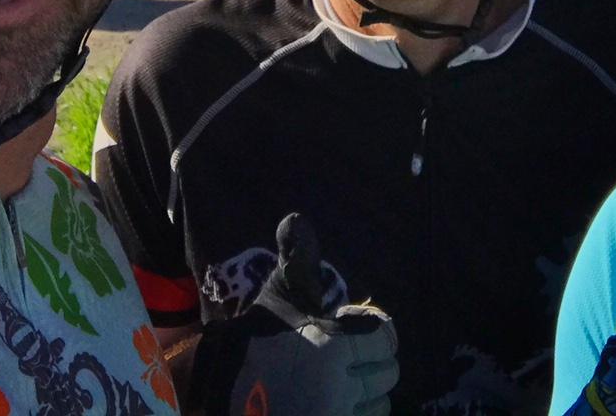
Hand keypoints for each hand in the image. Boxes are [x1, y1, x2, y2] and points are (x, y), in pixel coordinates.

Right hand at [191, 214, 398, 415]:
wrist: (226, 383)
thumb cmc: (260, 333)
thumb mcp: (280, 290)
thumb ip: (298, 256)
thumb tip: (295, 219)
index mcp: (334, 346)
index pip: (387, 338)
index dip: (375, 332)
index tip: (358, 331)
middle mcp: (339, 387)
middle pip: (388, 374)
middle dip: (373, 363)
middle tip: (348, 358)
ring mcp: (334, 414)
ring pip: (379, 405)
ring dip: (367, 393)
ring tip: (343, 382)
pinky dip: (357, 412)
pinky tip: (339, 402)